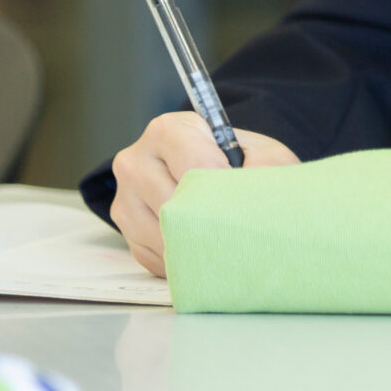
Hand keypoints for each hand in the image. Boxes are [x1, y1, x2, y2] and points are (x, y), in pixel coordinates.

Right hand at [108, 112, 298, 277]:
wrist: (218, 176)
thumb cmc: (238, 162)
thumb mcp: (262, 153)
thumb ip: (265, 165)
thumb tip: (255, 196)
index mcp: (167, 131)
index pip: (194, 166)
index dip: (224, 188)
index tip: (241, 200)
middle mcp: (136, 161)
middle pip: (173, 204)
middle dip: (210, 220)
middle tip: (238, 229)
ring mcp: (125, 200)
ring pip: (162, 235)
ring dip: (197, 244)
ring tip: (225, 239)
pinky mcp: (126, 234)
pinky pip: (156, 256)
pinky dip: (184, 259)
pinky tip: (205, 248)